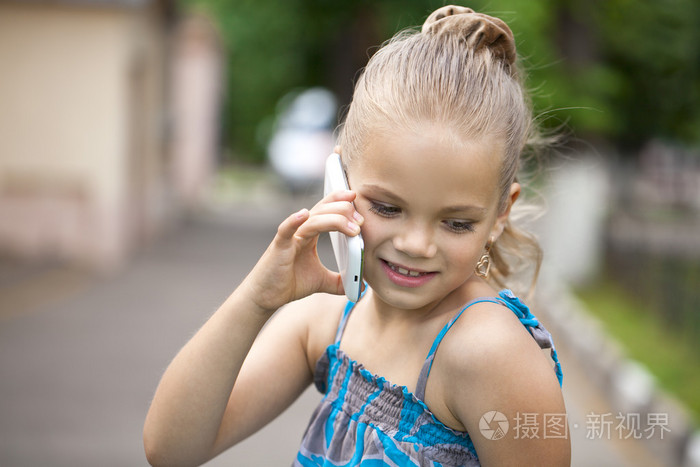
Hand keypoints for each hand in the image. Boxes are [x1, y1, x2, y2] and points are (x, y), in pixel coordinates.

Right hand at [241, 190, 363, 312]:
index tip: (356, 198)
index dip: (340, 200)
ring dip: (334, 220)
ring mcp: (289, 238)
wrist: (266, 297)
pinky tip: (303, 214)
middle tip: (361, 221)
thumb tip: (360, 286)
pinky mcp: (278, 248)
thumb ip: (340, 281)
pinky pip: (286, 230)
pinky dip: (293, 221)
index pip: (326, 209)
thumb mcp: (321, 281)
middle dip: (344, 211)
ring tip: (353, 228)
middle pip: (323, 210)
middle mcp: (300, 231)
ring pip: (312, 220)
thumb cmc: (289, 283)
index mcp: (310, 233)